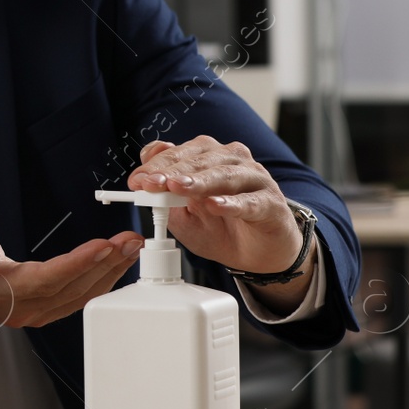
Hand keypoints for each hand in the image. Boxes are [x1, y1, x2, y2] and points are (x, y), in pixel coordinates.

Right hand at [0, 218, 145, 369]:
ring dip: (109, 272)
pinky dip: (101, 281)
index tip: (104, 246)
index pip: (46, 280)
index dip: (78, 264)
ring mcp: (36, 313)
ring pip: (80, 295)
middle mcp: (21, 308)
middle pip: (70, 289)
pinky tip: (115, 264)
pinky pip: (79, 298)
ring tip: (130, 247)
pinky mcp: (46, 310)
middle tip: (130, 241)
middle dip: (105, 264)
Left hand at [128, 136, 303, 276]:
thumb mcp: (181, 214)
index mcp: (208, 159)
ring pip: (224, 175)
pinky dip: (232, 203)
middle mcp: (232, 162)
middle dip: (172, 171)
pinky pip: (250, 202)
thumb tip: (146, 169)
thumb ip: (164, 194)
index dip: (156, 165)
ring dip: (199, 181)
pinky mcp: (271, 204)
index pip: (179, 154)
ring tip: (178, 187)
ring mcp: (255, 180)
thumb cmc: (219, 227)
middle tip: (151, 184)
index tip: (136, 181)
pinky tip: (215, 205)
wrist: (257, 254)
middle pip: (199, 160)